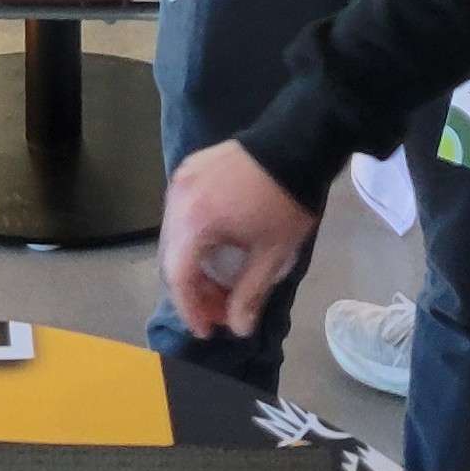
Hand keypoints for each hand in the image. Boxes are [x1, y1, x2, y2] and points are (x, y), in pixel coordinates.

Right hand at [158, 140, 317, 342]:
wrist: (298, 141)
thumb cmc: (286, 201)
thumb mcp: (273, 252)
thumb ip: (250, 292)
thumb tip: (237, 328)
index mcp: (194, 221)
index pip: (179, 277)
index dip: (191, 309)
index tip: (208, 329)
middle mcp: (178, 200)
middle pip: (172, 258)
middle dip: (194, 290)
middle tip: (220, 310)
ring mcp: (181, 181)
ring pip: (174, 236)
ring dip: (192, 264)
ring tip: (219, 283)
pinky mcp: (190, 169)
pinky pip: (180, 213)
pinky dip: (192, 238)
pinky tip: (215, 249)